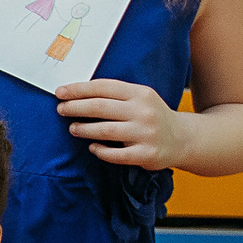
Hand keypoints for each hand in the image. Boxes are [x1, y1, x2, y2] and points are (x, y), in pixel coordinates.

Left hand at [55, 79, 187, 169]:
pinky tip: (92, 147)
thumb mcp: (140, 98)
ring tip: (73, 128)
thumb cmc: (151, 116)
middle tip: (61, 109)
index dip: (78, 89)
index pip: (103, 87)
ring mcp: (146, 134)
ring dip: (83, 129)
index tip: (60, 92)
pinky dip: (100, 150)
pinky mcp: (146, 154)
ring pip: (105, 130)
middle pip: (100, 107)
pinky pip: (115, 154)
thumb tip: (76, 93)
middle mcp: (144, 112)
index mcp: (140, 94)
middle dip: (75, 107)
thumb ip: (115, 94)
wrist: (183, 139)